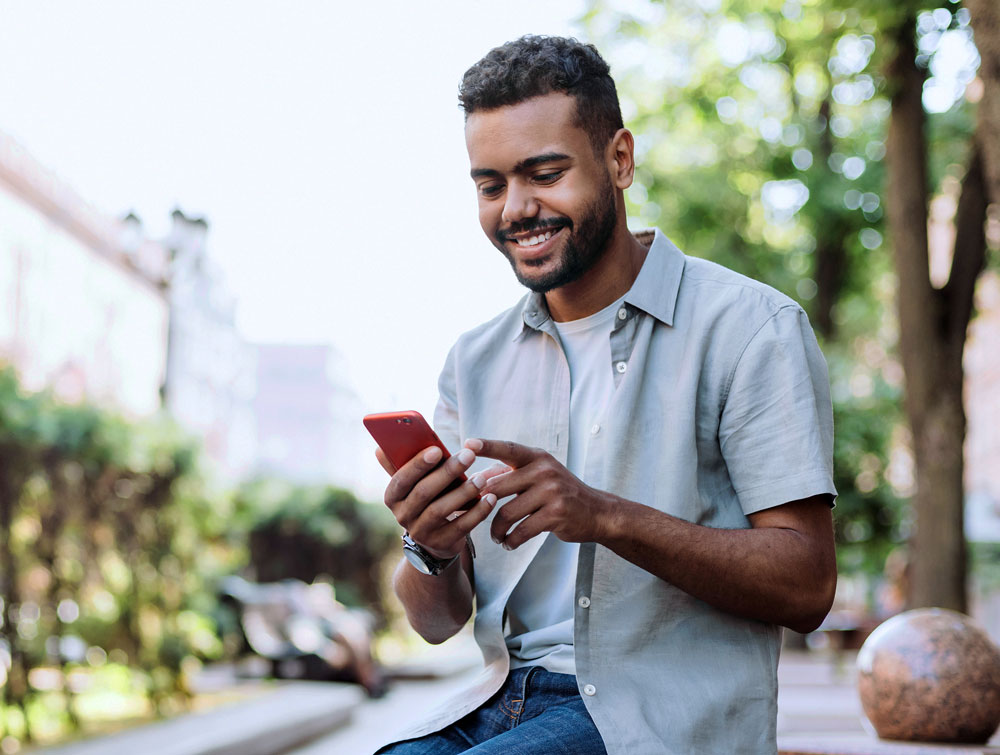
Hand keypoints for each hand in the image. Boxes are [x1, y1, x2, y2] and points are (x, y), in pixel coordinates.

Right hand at [377, 443, 504, 560]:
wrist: (435, 539)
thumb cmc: (426, 499)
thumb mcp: (414, 484)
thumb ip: (403, 464)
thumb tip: (381, 448)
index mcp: (393, 497)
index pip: (401, 479)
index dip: (417, 465)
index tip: (437, 449)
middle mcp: (403, 516)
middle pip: (423, 492)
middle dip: (447, 472)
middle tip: (468, 455)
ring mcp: (421, 532)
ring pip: (441, 510)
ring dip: (463, 492)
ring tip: (482, 478)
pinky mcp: (442, 543)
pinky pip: (461, 527)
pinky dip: (477, 512)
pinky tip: (490, 498)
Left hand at [468, 439, 609, 549]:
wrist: (597, 512)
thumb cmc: (559, 493)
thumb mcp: (540, 475)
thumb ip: (511, 474)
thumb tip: (476, 477)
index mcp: (537, 458)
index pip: (508, 449)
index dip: (487, 446)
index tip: (466, 443)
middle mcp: (544, 471)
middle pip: (497, 487)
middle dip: (481, 505)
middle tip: (474, 516)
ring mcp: (551, 492)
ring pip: (507, 513)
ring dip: (496, 529)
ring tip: (496, 536)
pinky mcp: (556, 514)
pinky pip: (522, 530)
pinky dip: (511, 540)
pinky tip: (509, 543)